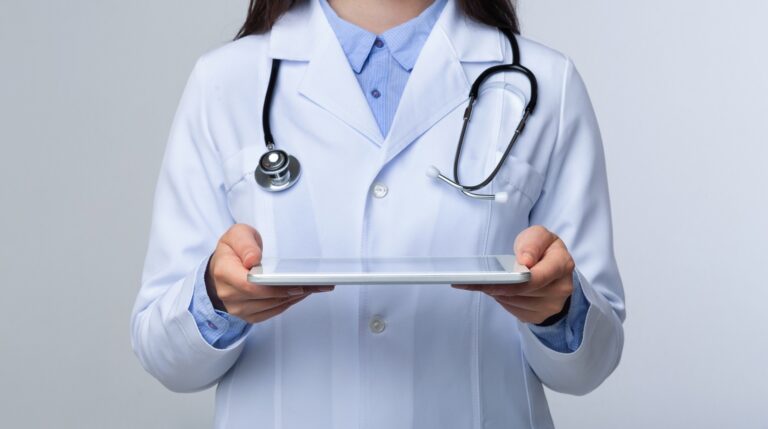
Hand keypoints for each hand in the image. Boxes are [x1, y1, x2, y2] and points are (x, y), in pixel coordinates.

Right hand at [205, 224, 333, 323]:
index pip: (251, 286)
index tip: (296, 284)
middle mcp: (229, 294)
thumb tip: (252, 260)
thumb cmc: (232, 249)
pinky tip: (302, 293)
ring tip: (314, 286)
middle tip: (316, 283)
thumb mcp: (236, 235)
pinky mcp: (249, 315)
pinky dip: (289, 302)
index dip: (274, 288)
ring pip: (272, 306)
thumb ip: (245, 244)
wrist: (224, 266)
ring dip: (295, 297)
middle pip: (265, 299)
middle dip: (292, 291)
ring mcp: (238, 308)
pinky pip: (273, 312)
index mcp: (224, 272)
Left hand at [452, 226, 574, 323]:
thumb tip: (525, 261)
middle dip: (497, 285)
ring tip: (485, 281)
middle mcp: (561, 289)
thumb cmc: (543, 250)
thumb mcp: (539, 236)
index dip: (514, 279)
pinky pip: (514, 310)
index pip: (537, 277)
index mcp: (562, 264)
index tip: (493, 277)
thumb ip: (533, 243)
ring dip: (497, 292)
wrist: (555, 269)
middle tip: (473, 280)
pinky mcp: (539, 316)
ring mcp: (551, 306)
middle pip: (521, 292)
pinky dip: (502, 299)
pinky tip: (497, 290)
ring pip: (514, 302)